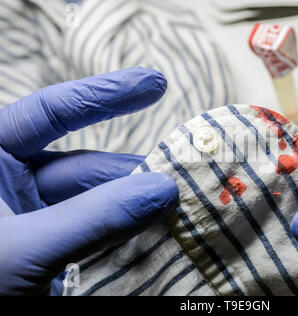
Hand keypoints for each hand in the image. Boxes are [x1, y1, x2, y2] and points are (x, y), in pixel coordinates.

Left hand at [0, 68, 178, 295]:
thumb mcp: (24, 249)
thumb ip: (93, 219)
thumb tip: (163, 190)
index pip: (50, 113)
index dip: (104, 94)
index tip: (156, 83)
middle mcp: (13, 184)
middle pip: (86, 167)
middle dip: (134, 173)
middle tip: (181, 176)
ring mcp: (35, 219)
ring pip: (97, 203)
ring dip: (136, 207)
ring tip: (177, 209)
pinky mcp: (53, 250)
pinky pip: (97, 233)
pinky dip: (126, 234)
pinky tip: (156, 232)